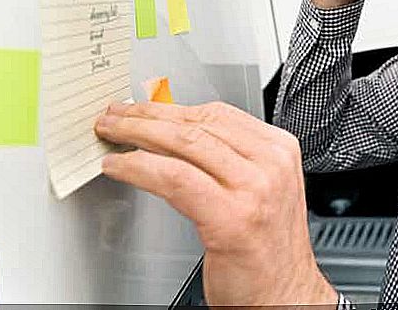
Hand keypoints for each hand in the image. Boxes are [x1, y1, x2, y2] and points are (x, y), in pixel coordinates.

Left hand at [93, 100, 336, 306]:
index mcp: (280, 150)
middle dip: (148, 115)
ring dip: (137, 134)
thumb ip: (228, 160)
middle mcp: (271, 164)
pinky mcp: (231, 217)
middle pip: (199, 123)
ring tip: (112, 135)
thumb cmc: (267, 250)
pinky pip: (174, 178)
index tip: (144, 108)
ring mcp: (254, 189)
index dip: (172, 107)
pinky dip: (139, 168)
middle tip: (117, 116)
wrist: (285, 296)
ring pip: (184, 143)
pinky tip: (120, 167)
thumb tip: (175, 134)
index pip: (218, 113)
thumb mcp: (259, 189)